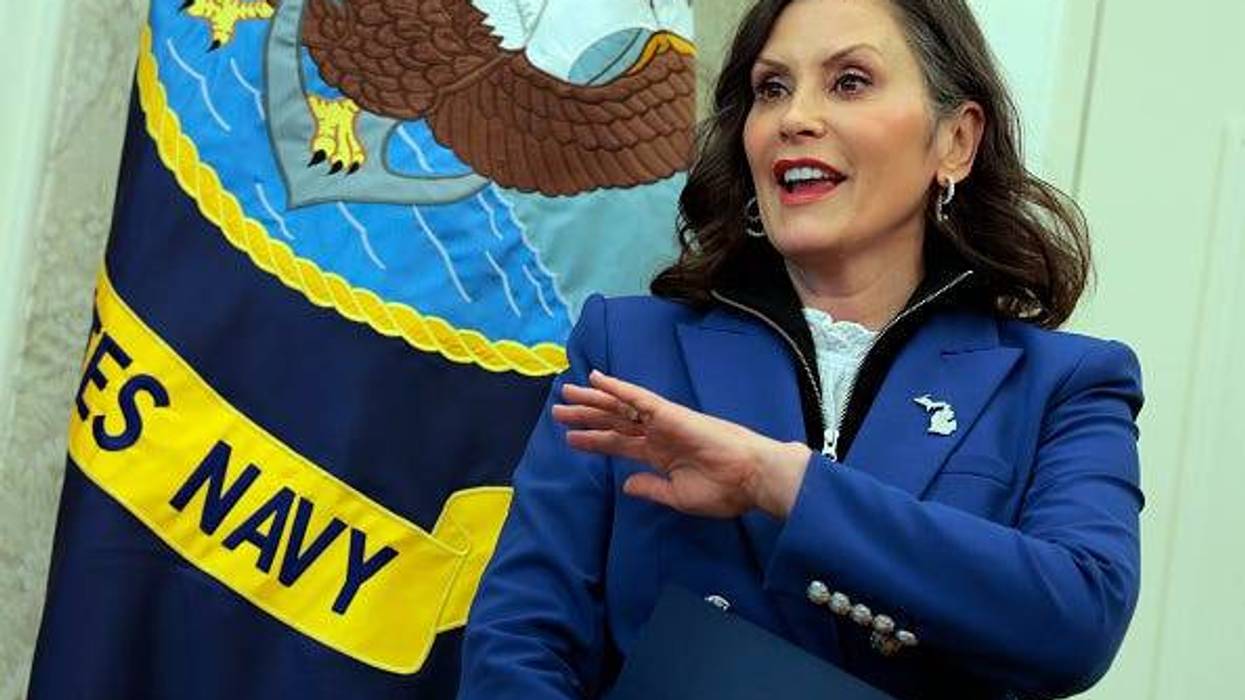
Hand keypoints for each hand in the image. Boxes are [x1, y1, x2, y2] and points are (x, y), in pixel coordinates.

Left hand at [551, 370, 811, 517]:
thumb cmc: (724, 490)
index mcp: (660, 456)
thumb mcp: (678, 497)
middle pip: (613, 422)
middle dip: (586, 416)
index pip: (619, 445)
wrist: (751, 480)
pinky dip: (618, 388)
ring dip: (593, 400)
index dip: (594, 441)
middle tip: (558, 411)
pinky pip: (639, 398)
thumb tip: (626, 484)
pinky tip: (597, 380)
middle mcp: (658, 435)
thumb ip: (650, 488)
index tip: (571, 439)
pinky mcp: (670, 414)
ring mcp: (663, 423)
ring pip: (620, 407)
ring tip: (566, 394)